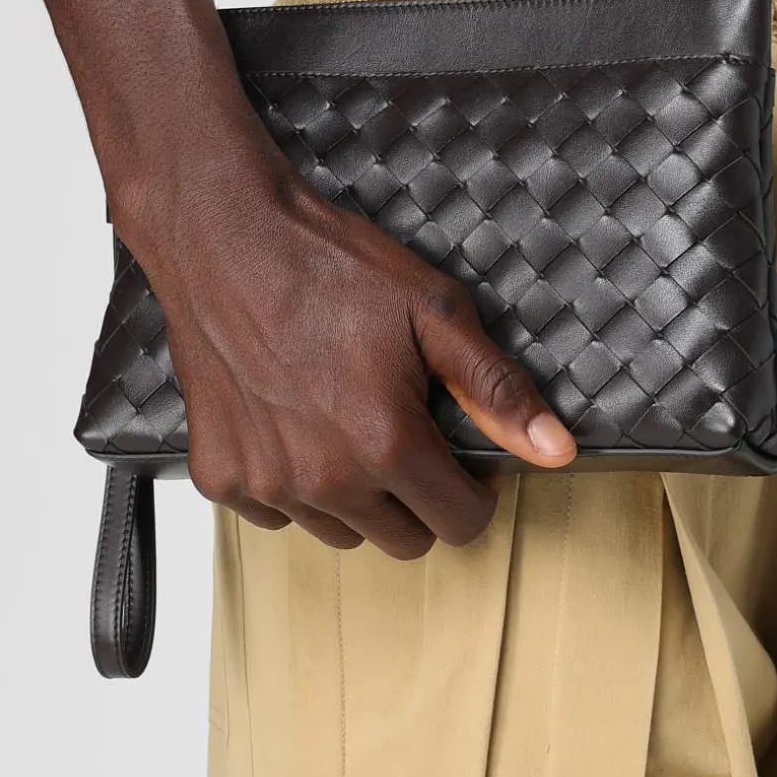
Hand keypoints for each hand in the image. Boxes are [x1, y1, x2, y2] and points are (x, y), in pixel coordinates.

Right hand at [141, 174, 575, 559]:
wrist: (223, 236)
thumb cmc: (329, 265)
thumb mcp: (434, 311)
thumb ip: (496, 389)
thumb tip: (557, 450)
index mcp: (387, 443)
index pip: (460, 523)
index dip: (475, 491)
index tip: (462, 456)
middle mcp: (325, 480)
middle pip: (403, 540)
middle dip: (419, 499)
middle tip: (406, 434)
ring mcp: (267, 483)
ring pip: (340, 532)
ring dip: (356, 498)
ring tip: (347, 424)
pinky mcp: (219, 475)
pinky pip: (275, 515)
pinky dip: (292, 487)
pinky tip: (295, 426)